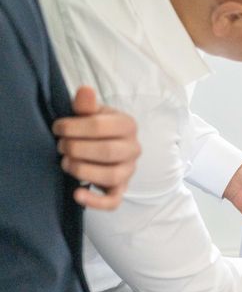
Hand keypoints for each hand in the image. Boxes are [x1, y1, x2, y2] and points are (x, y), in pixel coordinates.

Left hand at [52, 87, 139, 209]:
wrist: (101, 144)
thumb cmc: (93, 127)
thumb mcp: (89, 113)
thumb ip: (86, 105)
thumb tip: (85, 90)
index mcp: (128, 125)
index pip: (102, 126)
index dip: (74, 128)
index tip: (57, 128)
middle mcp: (134, 148)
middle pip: (108, 152)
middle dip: (77, 149)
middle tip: (60, 146)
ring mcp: (129, 170)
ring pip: (112, 176)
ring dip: (83, 170)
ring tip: (65, 163)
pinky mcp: (121, 189)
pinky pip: (113, 201)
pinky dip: (95, 201)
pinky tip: (77, 194)